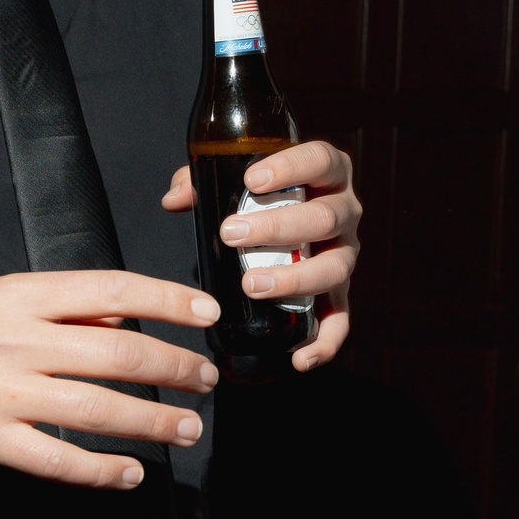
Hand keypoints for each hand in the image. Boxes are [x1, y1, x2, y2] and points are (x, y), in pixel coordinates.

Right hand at [0, 272, 221, 494]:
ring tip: (186, 428)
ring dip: (152, 421)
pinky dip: (100, 469)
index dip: (166, 300)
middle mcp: (12, 337)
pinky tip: (129, 473)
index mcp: (19, 294)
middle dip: (173, 368)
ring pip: (94, 408)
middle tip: (207, 381)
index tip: (207, 313)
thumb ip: (59, 312)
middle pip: (116, 352)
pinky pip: (55, 458)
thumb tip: (127, 320)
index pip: (110, 289)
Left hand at [163, 140, 358, 369]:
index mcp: (326, 175)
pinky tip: (300, 358)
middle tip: (231, 234)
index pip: (320, 160)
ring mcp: (344, 254)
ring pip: (334, 267)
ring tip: (251, 284)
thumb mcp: (235, 181)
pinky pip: (341, 320)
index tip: (252, 180)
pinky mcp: (339, 293)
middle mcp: (344, 213)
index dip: (292, 167)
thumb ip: (203, 182)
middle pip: (325, 217)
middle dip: (279, 227)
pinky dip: (326, 342)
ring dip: (294, 279)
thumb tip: (174, 198)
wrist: (287, 225)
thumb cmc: (260, 199)